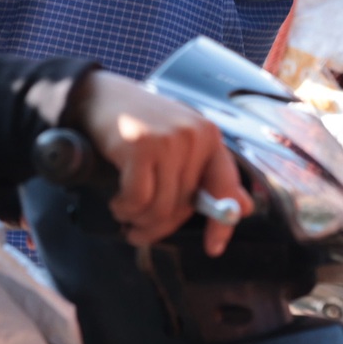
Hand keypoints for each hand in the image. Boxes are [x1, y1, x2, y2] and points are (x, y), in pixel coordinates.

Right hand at [71, 72, 248, 255]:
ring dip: (139, 221)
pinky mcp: (140, 146)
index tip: (213, 248)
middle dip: (161, 226)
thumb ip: (207, 174)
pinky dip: (125, 209)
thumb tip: (243, 208)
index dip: (222, 223)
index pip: (225, 186)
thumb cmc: (140, 124)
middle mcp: (193, 135)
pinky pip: (138, 200)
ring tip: (126, 215)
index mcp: (208, 135)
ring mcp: (167, 140)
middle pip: (185, 204)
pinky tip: (117, 203)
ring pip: (161, 207)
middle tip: (140, 230)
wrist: (98, 95)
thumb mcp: (178, 143)